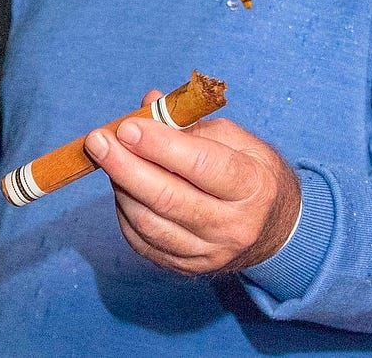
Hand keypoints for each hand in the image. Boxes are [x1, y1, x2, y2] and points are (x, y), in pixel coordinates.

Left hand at [83, 91, 301, 275]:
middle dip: (126, 167)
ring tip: (107, 157)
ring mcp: (210, 253)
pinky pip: (144, 242)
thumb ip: (192, 122)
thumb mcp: (237, 139)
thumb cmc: (251, 173)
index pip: (203, 166)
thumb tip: (148, 104)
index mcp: (254, 187)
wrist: (273, 230)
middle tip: (98, 141)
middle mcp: (234, 226)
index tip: (128, 127)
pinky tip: (121, 187)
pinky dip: (125, 212)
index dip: (161, 145)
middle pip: (170, 199)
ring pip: (151, 223)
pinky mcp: (188, 269)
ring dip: (121, 187)